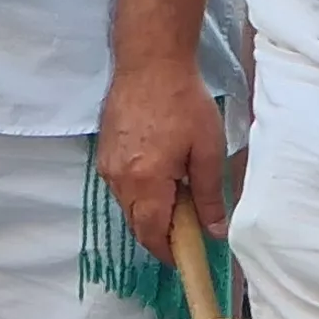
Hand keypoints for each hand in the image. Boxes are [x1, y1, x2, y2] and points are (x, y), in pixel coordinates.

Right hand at [96, 57, 231, 262]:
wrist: (150, 62)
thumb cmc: (184, 102)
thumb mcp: (208, 149)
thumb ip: (209, 195)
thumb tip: (214, 231)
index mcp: (146, 182)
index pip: (152, 234)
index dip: (167, 252)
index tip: (184, 257)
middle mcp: (119, 178)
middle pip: (136, 223)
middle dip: (159, 233)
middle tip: (186, 229)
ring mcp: (107, 164)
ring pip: (127, 205)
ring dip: (149, 211)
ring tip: (177, 196)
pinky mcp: (103, 151)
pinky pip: (119, 185)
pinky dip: (138, 191)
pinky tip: (159, 175)